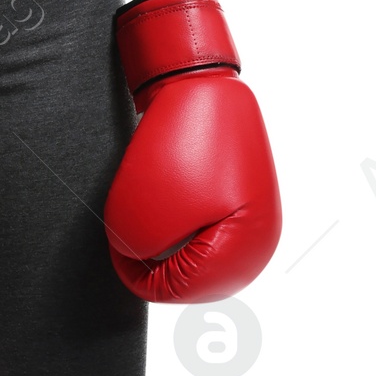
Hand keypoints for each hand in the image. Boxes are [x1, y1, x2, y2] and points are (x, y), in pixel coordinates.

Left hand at [104, 0, 281, 301]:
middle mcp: (261, 245)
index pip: (176, 291)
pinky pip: (208, 231)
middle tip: (125, 224)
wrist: (199, 84)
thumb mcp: (137, 214)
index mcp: (244, 253)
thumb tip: (143, 259)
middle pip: (191, 279)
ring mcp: (258, 223)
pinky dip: (181, 221)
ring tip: (148, 202)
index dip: (135, 274)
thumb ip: (138, 256)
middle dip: (153, 258)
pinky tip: (169, 192)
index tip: (114, 244)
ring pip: (196, 255)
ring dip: (166, 239)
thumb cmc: (175, 144)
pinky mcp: (248, 204)